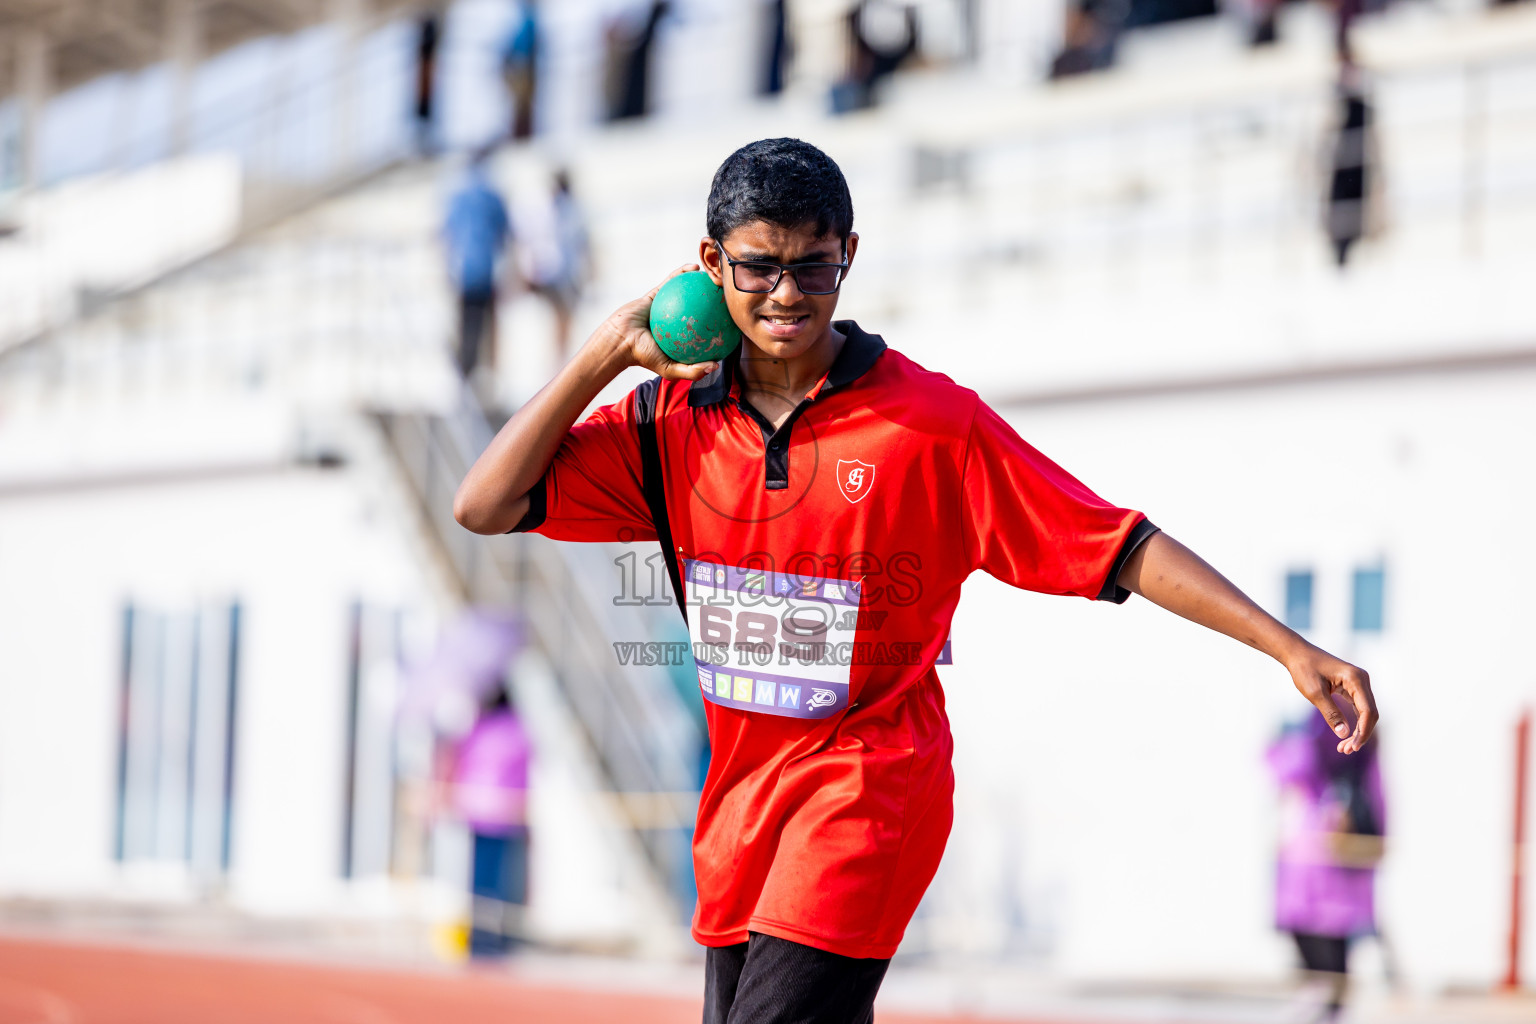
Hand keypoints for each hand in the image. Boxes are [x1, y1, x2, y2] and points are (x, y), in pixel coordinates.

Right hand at [602, 263, 718, 381]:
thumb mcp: (670, 370)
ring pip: (687, 290)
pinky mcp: (655, 294)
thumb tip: (716, 366)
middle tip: (728, 291)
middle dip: (715, 297)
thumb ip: (691, 371)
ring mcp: (667, 305)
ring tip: (714, 273)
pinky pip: (670, 280)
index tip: (734, 315)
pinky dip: (681, 272)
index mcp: (683, 336)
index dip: (721, 321)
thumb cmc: (643, 356)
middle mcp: (677, 320)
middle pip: (700, 306)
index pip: (706, 328)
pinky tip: (693, 267)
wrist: (619, 342)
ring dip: (700, 280)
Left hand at [1286, 645, 1376, 753]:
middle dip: (1360, 734)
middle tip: (1345, 750)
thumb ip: (1331, 713)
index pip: (1368, 710)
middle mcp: (1362, 680)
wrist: (1297, 654)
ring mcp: (1359, 684)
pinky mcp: (1352, 687)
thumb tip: (1344, 734)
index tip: (1352, 747)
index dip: (1363, 731)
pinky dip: (1354, 722)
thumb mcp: (1315, 693)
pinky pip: (1358, 708)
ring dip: (1358, 731)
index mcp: (1356, 679)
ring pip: (1365, 713)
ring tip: (1344, 748)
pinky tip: (1345, 735)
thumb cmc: (1304, 669)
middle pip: (1370, 713)